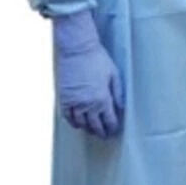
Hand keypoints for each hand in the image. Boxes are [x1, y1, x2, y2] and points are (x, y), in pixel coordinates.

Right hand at [53, 9, 124, 137]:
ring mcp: (74, 102)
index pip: (109, 121)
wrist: (77, 49)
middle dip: (101, 132)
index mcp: (102, 99)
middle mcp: (88, 104)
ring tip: (91, 130)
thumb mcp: (114, 74)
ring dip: (87, 129)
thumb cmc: (98, 59)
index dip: (112, 128)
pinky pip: (67, 116)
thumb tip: (122, 108)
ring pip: (81, 124)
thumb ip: (118, 93)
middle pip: (95, 126)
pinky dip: (73, 122)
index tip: (113, 130)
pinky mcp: (63, 97)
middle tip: (104, 135)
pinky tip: (77, 123)